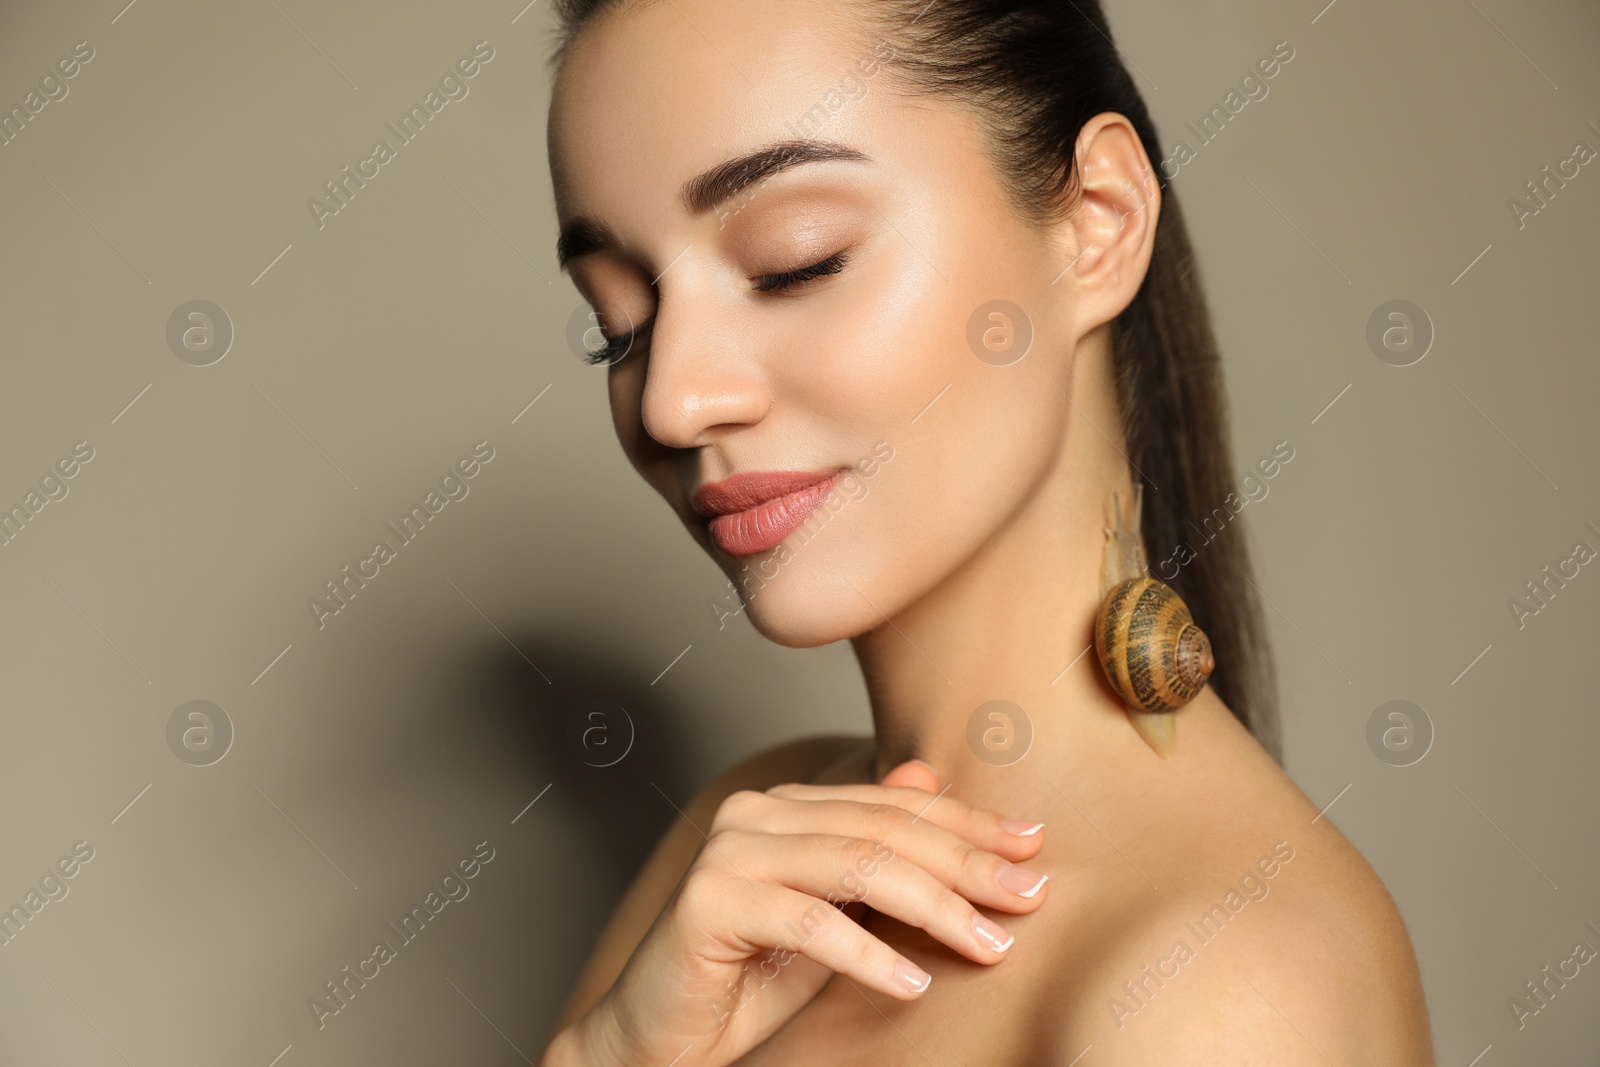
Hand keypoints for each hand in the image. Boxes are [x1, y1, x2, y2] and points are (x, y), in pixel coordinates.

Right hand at [549, 759, 1049, 1066]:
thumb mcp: (835, 916)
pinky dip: (868, 954)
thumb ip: (875, 852)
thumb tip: (928, 777)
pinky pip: (810, 922)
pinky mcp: (708, 901)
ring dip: (934, 907)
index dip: (967, 823)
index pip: (894, 805)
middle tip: (1027, 897)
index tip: (1032, 847)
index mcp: (786, 806)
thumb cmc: (750, 979)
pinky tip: (913, 983)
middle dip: (966, 862)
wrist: (660, 1039)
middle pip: (884, 829)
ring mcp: (728, 851)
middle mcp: (754, 812)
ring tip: (986, 945)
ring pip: (856, 865)